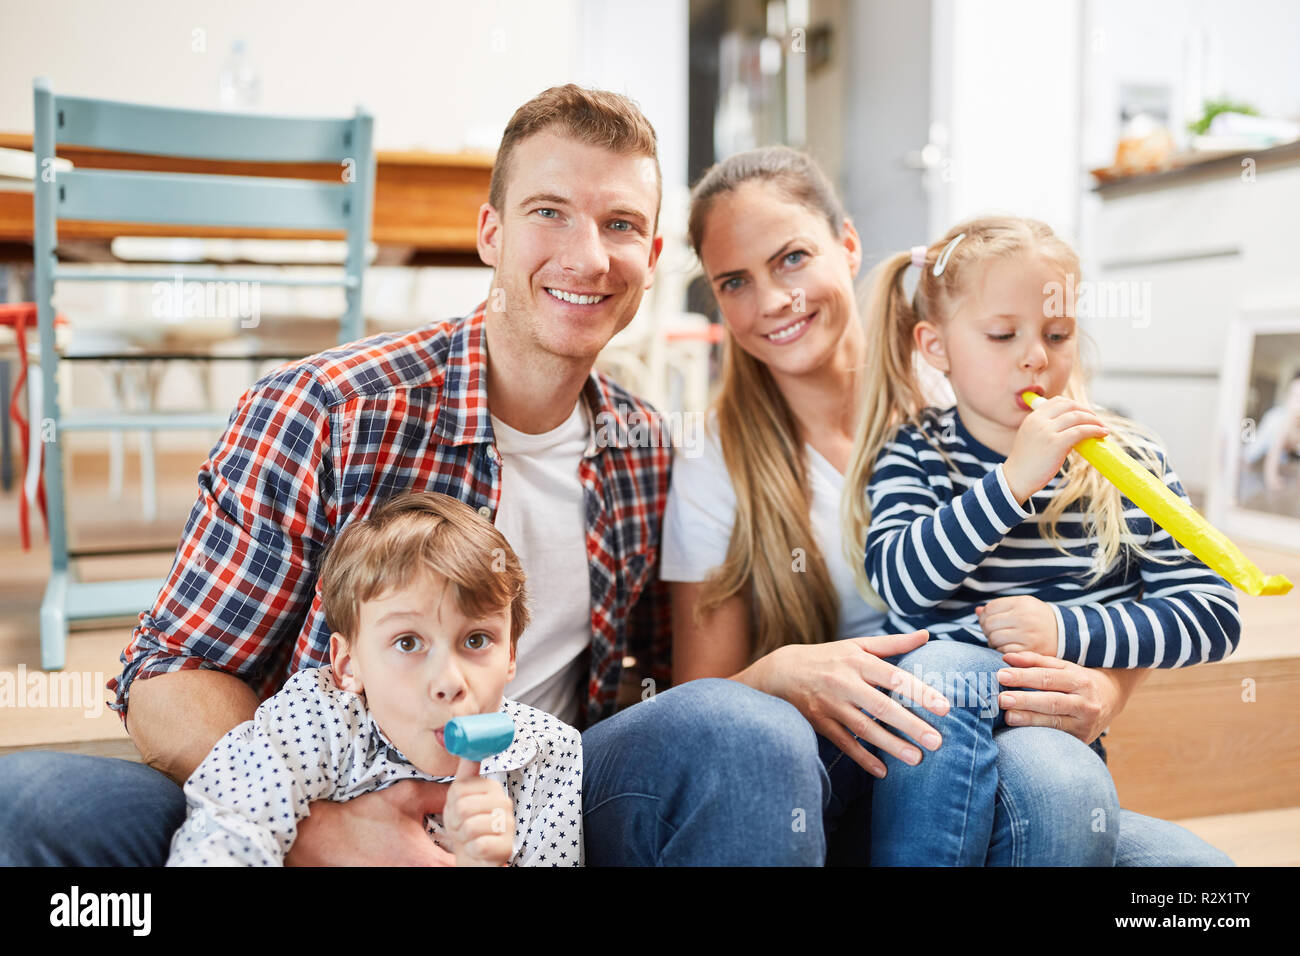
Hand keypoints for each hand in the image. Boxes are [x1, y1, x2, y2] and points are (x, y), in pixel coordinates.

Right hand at [286, 779, 455, 865]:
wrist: (325, 837)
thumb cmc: (363, 818)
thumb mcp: (408, 796)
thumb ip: (442, 794)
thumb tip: (465, 787)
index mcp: (426, 862)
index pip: (467, 865)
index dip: (473, 851)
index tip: (471, 839)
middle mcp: (417, 877)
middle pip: (454, 870)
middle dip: (460, 856)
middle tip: (458, 842)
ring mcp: (403, 881)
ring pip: (439, 873)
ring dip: (443, 861)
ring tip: (440, 847)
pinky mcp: (389, 880)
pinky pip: (421, 874)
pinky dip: (426, 864)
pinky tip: (419, 853)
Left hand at [444, 759, 513, 866]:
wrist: (472, 855)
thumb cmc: (464, 825)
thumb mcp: (459, 796)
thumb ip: (465, 771)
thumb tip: (466, 745)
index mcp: (491, 786)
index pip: (459, 788)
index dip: (452, 803)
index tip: (459, 809)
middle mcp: (504, 802)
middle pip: (463, 807)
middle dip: (455, 821)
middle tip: (463, 826)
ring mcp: (509, 824)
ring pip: (470, 826)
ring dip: (463, 837)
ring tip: (470, 837)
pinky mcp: (507, 846)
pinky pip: (479, 845)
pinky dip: (472, 850)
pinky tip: (478, 849)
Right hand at [752, 630, 951, 778]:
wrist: (782, 672)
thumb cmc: (829, 657)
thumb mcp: (857, 646)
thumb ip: (893, 644)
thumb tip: (926, 635)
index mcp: (858, 661)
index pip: (894, 677)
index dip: (919, 691)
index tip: (944, 707)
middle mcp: (845, 683)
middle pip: (882, 706)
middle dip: (911, 725)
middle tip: (938, 741)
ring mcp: (831, 705)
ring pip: (864, 728)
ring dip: (891, 745)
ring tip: (917, 758)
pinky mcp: (820, 723)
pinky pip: (845, 743)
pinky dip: (862, 758)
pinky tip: (882, 771)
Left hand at [976, 596, 1058, 655]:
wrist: (1064, 634)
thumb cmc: (1037, 618)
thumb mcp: (1023, 606)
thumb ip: (1000, 607)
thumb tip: (977, 611)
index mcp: (1022, 603)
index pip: (990, 608)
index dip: (985, 615)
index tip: (988, 620)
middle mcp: (1024, 618)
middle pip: (990, 624)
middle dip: (987, 629)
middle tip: (992, 632)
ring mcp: (1027, 636)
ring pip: (994, 638)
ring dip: (992, 641)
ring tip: (1000, 640)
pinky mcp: (1029, 651)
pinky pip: (1003, 651)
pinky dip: (1001, 650)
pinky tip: (1007, 648)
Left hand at [995, 650, 1125, 743]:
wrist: (1112, 700)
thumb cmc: (1078, 681)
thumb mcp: (1063, 667)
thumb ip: (1035, 661)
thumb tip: (1007, 658)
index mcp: (1080, 680)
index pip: (1048, 678)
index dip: (1024, 677)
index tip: (1001, 675)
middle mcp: (1085, 703)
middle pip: (1052, 701)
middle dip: (1025, 700)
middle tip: (1001, 699)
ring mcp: (1085, 724)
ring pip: (1055, 722)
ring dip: (1029, 720)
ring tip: (1008, 716)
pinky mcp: (1082, 740)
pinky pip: (1058, 737)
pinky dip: (1040, 735)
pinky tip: (1022, 733)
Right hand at [1003, 396, 1107, 502]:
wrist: (1016, 478)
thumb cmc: (1026, 462)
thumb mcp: (1032, 438)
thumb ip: (1046, 428)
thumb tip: (1072, 428)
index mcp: (1033, 417)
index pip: (1058, 401)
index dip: (1075, 405)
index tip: (1085, 413)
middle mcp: (1039, 421)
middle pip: (1070, 406)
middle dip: (1087, 411)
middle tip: (1097, 421)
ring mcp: (1047, 431)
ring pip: (1078, 417)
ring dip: (1095, 421)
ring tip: (1103, 428)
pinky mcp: (1056, 443)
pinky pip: (1081, 431)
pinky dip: (1095, 430)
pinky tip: (1101, 434)